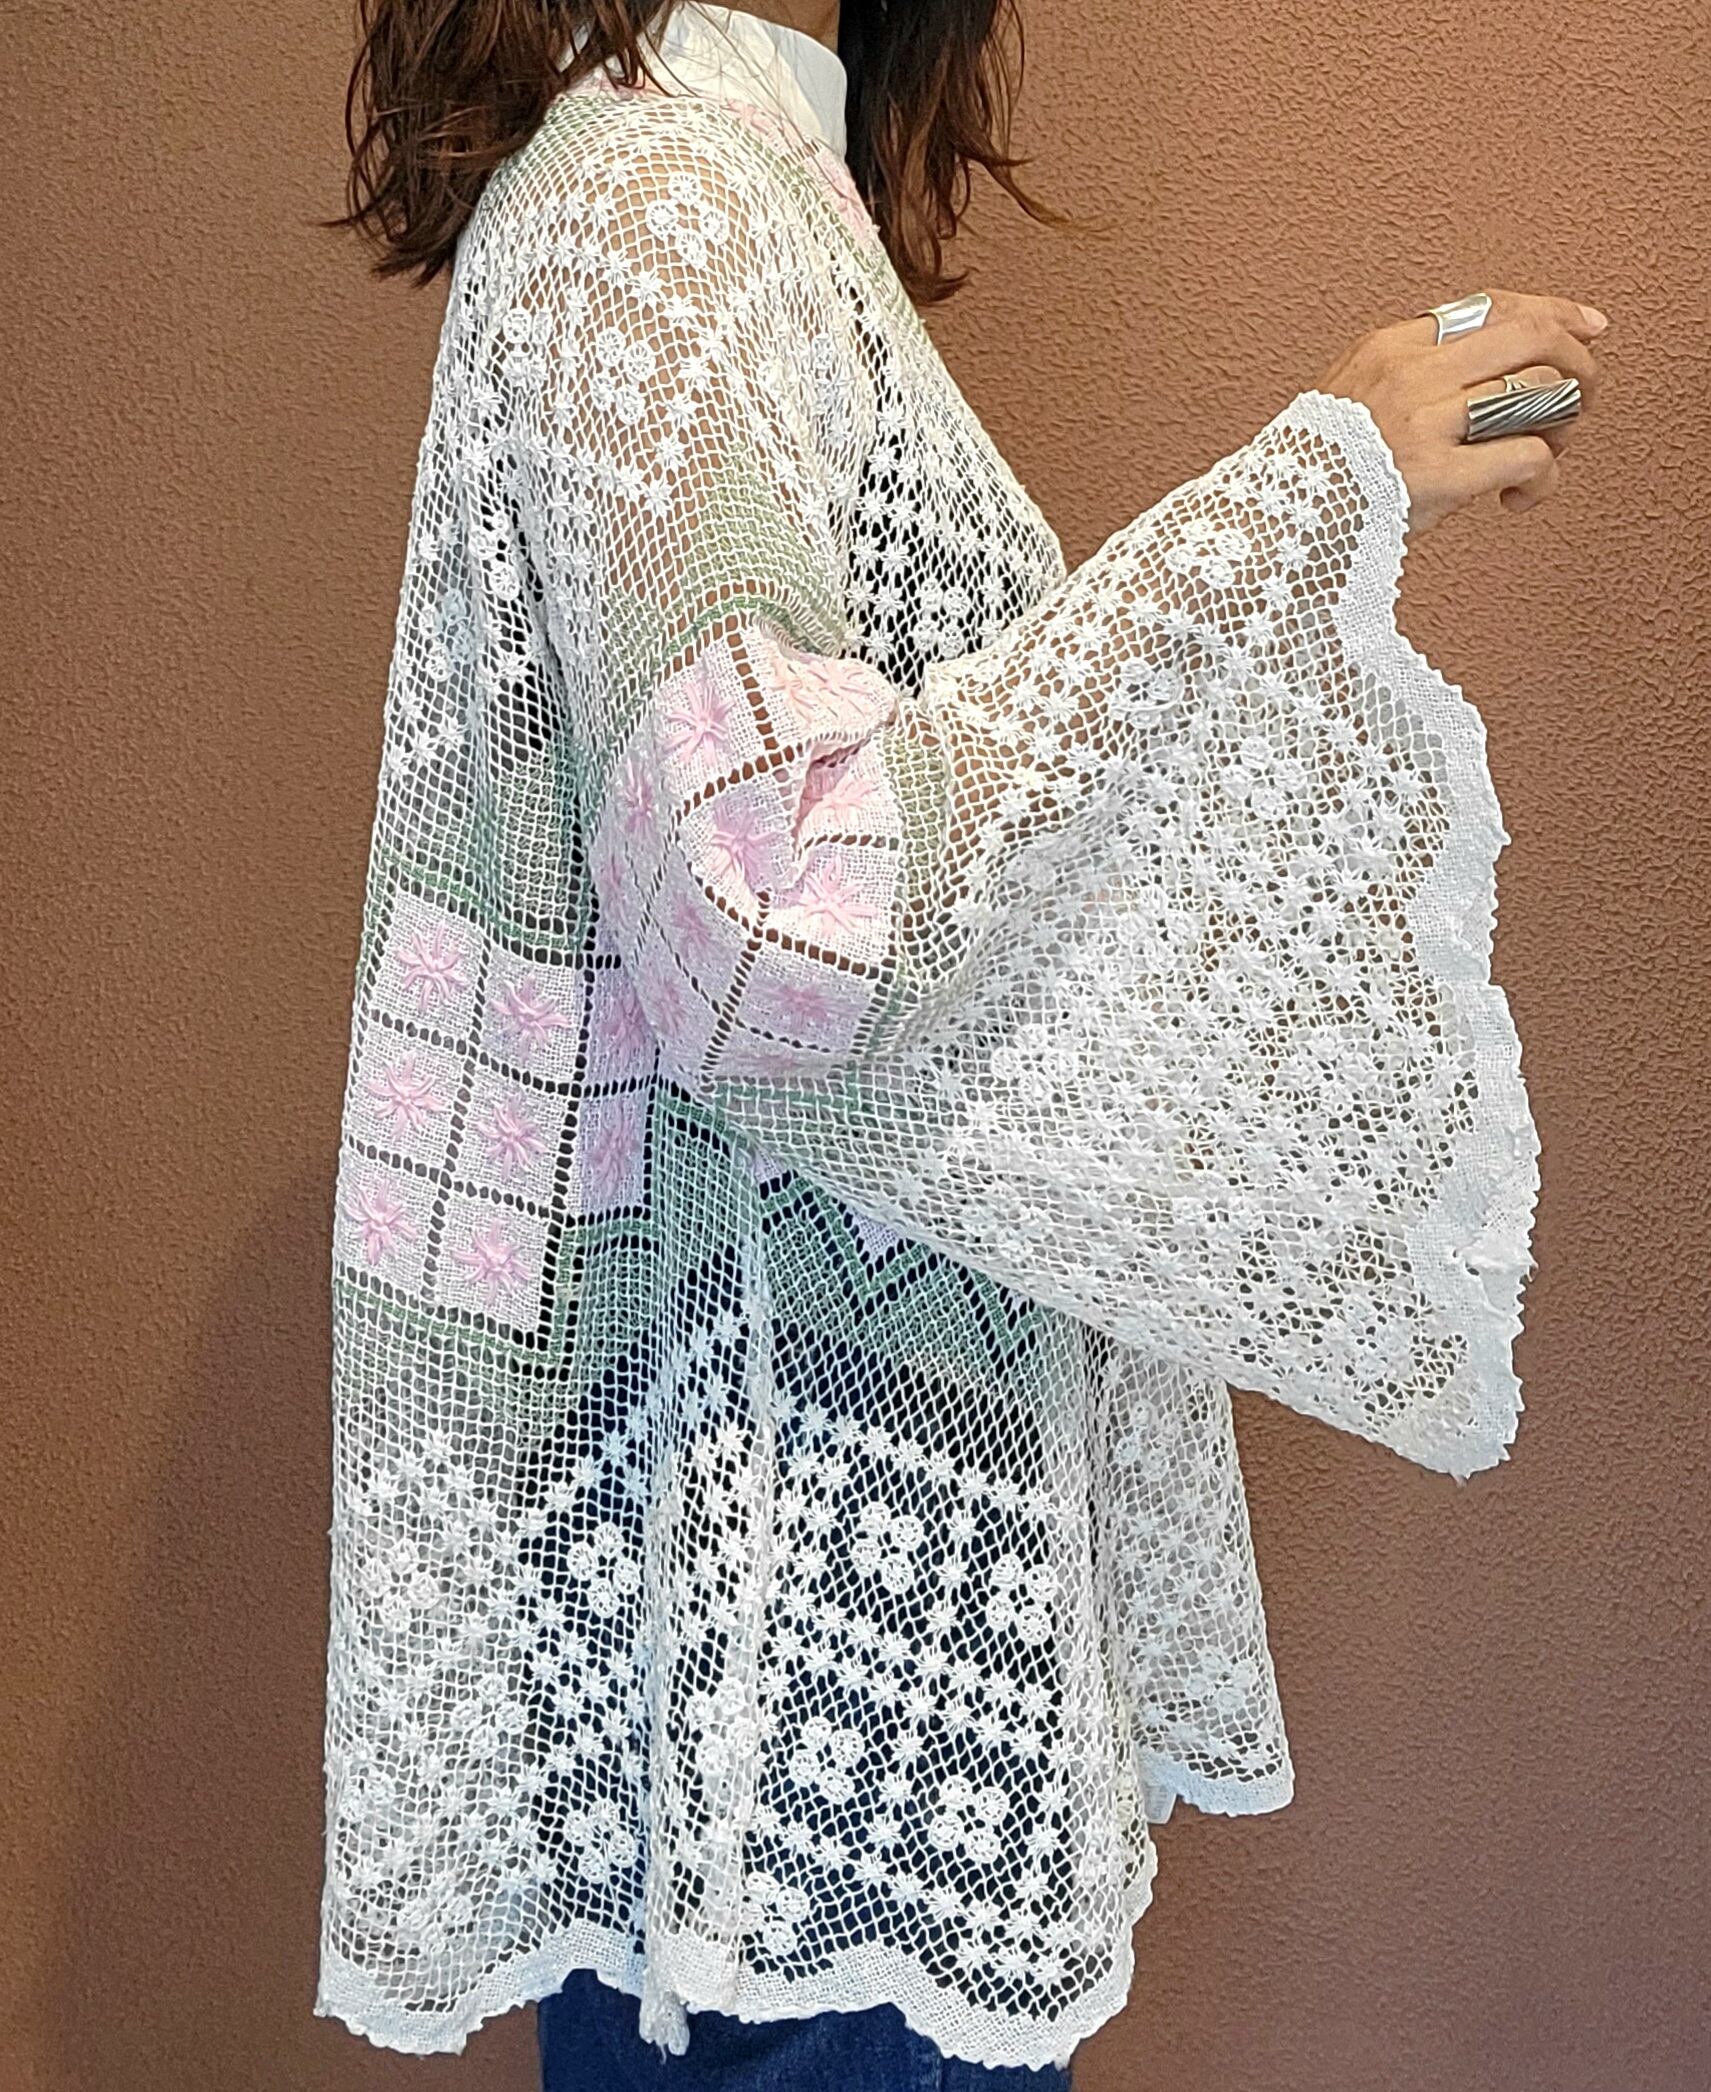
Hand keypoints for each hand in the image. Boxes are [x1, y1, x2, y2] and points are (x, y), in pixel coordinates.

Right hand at [1315, 288, 1608, 535]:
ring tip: (1545, 451)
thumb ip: (1411, 376)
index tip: (1590, 327)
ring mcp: (1423, 423)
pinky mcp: (1437, 476)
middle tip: (1580, 400)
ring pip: (1541, 390)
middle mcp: (1411, 374)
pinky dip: (1543, 478)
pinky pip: (1527, 456)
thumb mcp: (1351, 399)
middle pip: (1532, 337)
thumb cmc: (1311, 476)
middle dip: (1578, 365)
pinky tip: (1516, 498)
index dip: (1554, 311)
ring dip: (1565, 422)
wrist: (1270, 528)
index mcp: (1389, 346)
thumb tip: (1489, 371)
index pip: (1493, 305)